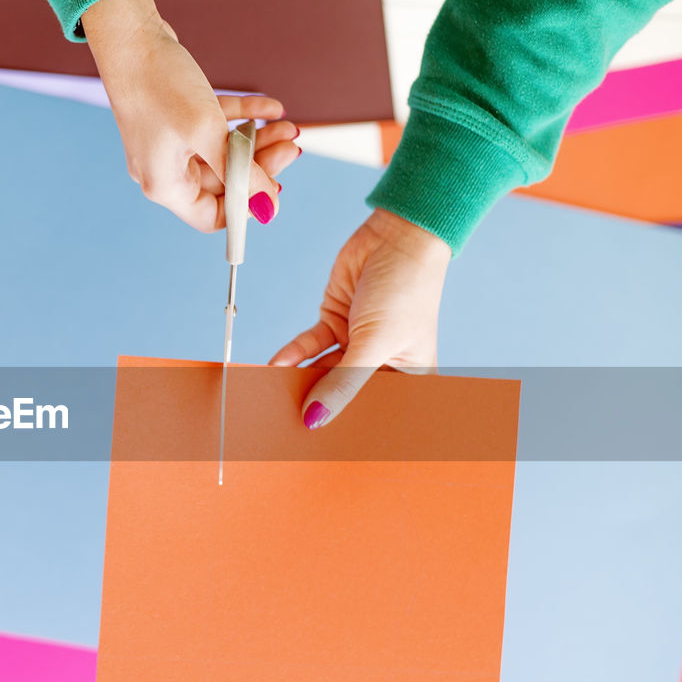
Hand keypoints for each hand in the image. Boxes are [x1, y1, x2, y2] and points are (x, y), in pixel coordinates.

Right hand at [82, 0, 300, 231]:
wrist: (130, 36)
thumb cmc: (159, 85)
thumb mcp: (206, 132)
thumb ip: (239, 170)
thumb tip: (267, 204)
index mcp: (165, 185)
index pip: (211, 216)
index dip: (245, 207)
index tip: (275, 191)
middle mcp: (165, 169)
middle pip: (223, 182)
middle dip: (259, 165)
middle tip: (290, 147)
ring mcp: (171, 143)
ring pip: (223, 152)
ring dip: (257, 140)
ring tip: (288, 126)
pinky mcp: (176, 118)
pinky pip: (216, 127)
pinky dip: (243, 118)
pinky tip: (270, 108)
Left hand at [269, 209, 450, 427]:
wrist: (398, 236)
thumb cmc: (408, 289)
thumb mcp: (375, 342)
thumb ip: (343, 383)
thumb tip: (314, 418)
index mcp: (408, 378)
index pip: (374, 412)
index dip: (349, 428)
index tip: (318, 446)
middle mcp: (382, 365)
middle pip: (343, 393)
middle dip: (318, 405)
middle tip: (286, 424)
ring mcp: (356, 345)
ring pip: (321, 371)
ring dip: (299, 380)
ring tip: (273, 396)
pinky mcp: (335, 323)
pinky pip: (310, 347)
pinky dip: (293, 355)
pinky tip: (276, 365)